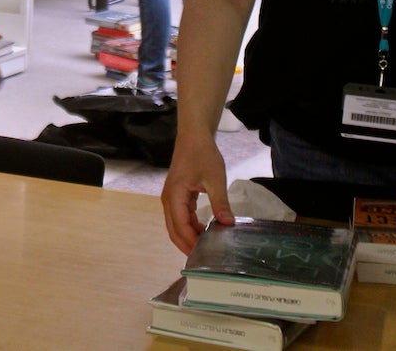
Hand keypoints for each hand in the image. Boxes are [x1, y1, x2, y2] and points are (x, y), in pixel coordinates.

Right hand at [161, 133, 234, 254]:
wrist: (194, 136)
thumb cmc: (202, 154)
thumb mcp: (215, 179)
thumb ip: (220, 202)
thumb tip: (227, 224)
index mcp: (174, 196)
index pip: (180, 227)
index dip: (190, 242)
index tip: (204, 256)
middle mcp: (168, 199)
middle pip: (173, 230)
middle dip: (186, 245)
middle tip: (203, 260)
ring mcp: (170, 197)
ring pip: (175, 225)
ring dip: (187, 237)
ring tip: (205, 248)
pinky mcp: (176, 195)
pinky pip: (180, 216)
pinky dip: (189, 226)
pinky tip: (203, 231)